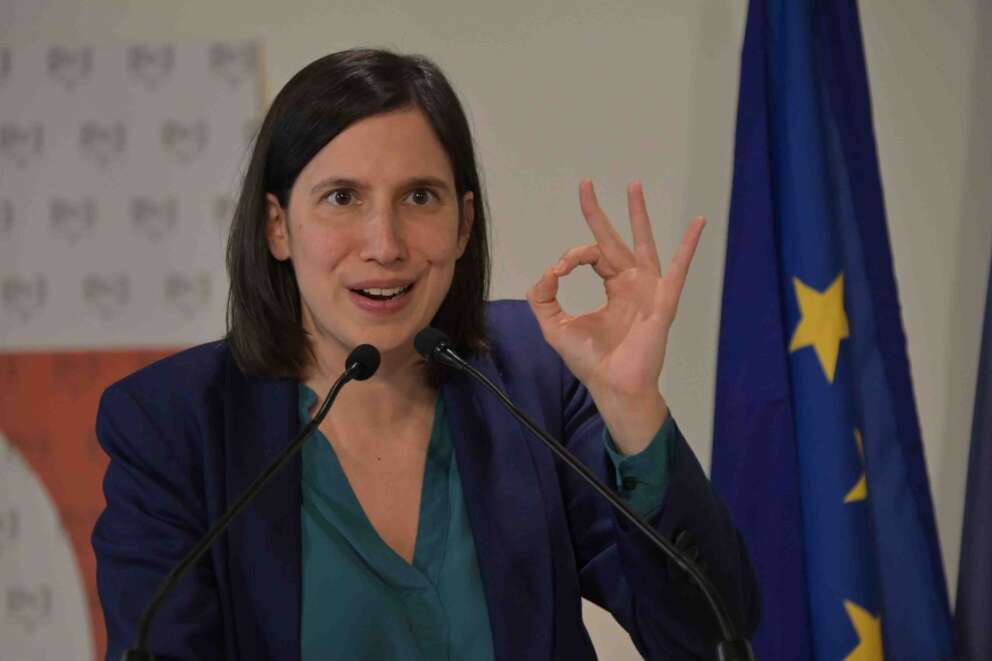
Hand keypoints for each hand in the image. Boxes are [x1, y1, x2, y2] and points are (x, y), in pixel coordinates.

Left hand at [526, 179, 704, 454]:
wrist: (612, 386)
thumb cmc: (591, 361)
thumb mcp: (555, 326)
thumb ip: (544, 298)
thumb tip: (546, 272)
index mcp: (611, 287)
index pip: (590, 255)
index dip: (570, 257)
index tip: (557, 272)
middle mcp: (630, 282)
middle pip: (613, 239)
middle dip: (598, 212)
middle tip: (585, 184)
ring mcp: (648, 289)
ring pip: (643, 243)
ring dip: (638, 214)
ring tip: (633, 185)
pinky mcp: (662, 300)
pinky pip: (678, 268)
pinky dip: (688, 246)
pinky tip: (698, 223)